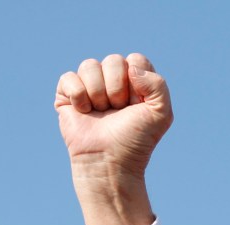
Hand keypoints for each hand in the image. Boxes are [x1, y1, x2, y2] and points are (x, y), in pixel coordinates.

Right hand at [54, 53, 172, 224]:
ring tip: (102, 112)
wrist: (110, 161)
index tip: (137, 104)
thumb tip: (131, 67)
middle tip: (118, 110)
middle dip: (117, 88)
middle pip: (113, 60)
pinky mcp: (68, 95)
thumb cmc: (136, 140)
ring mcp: (90, 87)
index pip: (135, 59)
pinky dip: (78, 96)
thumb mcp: (161, 114)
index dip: (136, 82)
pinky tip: (84, 112)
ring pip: (89, 65)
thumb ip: (158, 85)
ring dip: (98, 93)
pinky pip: (68, 77)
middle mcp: (113, 81)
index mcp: (137, 82)